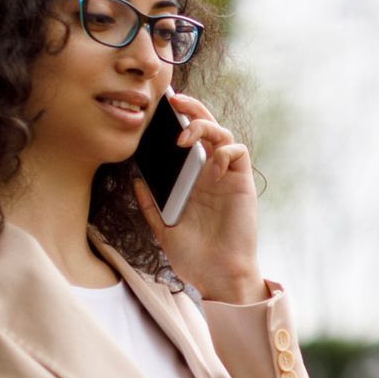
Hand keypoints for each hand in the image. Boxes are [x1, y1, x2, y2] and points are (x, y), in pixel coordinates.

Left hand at [132, 91, 267, 303]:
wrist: (218, 276)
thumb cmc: (193, 257)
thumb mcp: (163, 229)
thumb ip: (151, 206)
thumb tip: (136, 181)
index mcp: (191, 180)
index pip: (186, 140)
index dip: (176, 120)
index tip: (158, 108)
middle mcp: (209, 173)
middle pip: (205, 127)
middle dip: (191, 109)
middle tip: (173, 101)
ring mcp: (227, 176)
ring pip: (222, 134)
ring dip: (204, 127)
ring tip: (185, 138)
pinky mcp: (242, 183)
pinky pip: (238, 153)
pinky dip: (225, 151)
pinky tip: (211, 166)